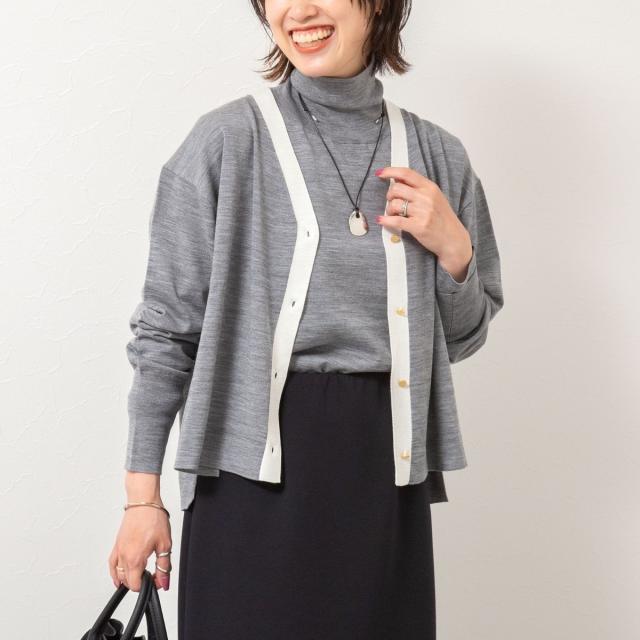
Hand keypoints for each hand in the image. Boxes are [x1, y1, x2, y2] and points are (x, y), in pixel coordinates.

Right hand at [108, 501, 171, 592]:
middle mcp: (123, 556)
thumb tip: (164, 583)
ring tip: (141, 573)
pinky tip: (120, 576)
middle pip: (127, 581)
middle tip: (152, 574)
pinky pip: (112, 564)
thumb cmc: (154, 519)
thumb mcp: (165, 544)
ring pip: (118, 575)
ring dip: (128, 578)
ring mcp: (118, 550)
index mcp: (135, 558)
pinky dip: (115, 573)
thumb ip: (164, 567)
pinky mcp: (116, 545)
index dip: (147, 586)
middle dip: (140, 582)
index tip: (156, 579)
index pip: (135, 585)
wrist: (144, 502)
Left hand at [374, 166, 472, 282]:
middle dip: (389, 195)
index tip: (379, 173)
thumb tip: (397, 179)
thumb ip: (418, 188)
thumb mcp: (434, 197)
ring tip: (393, 214)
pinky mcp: (418, 226)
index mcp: (430, 187)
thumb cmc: (442, 218)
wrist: (453, 239)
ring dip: (389, 209)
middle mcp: (426, 197)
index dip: (390, 171)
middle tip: (392, 202)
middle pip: (396, 188)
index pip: (406, 173)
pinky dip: (385, 220)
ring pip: (394, 204)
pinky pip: (395, 220)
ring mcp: (423, 212)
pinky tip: (381, 220)